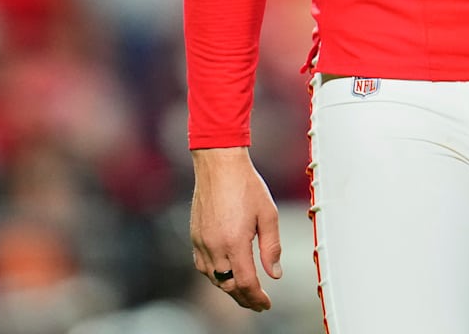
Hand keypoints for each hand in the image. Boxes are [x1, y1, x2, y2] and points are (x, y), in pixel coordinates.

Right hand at [190, 147, 282, 310]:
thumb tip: (275, 273)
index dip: (256, 298)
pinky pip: (202, 266)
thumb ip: (272, 247)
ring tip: (244, 292)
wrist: (219, 164)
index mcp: (235, 242)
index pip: (246, 283)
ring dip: (229, 288)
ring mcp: (201, 242)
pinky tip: (224, 273)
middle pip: (228, 285)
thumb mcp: (268, 214)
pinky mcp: (194, 236)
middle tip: (257, 304)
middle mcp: (214, 246)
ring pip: (214, 278)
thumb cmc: (246, 185)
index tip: (265, 304)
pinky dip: (214, 275)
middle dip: (244, 298)